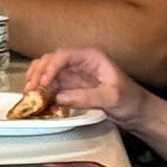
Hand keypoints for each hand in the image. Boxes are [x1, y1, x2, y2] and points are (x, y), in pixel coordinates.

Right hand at [24, 47, 150, 130]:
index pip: (64, 55)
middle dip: (39, 73)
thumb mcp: (112, 98)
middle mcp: (79, 61)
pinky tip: (36, 97)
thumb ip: (87, 97)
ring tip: (29, 93)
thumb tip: (59, 97)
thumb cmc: (130, 100)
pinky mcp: (71, 85)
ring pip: (48, 70)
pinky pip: (52, 83)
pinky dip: (42, 89)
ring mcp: (74, 73)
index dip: (51, 66)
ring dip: (36, 79)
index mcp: (91, 57)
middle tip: (30, 89)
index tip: (43, 82)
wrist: (138, 111)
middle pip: (52, 60)